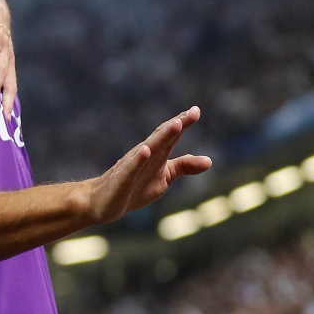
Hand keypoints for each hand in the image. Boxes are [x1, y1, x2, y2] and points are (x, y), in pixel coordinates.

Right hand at [86, 106, 211, 224]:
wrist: (103, 202)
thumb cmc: (135, 187)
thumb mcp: (165, 177)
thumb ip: (184, 166)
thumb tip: (210, 160)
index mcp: (156, 154)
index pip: (171, 136)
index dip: (183, 123)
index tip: (196, 110)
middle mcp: (144, 155)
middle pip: (162, 137)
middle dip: (177, 125)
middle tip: (192, 113)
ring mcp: (132, 166)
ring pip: (149, 148)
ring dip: (162, 136)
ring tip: (176, 124)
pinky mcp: (122, 180)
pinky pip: (130, 168)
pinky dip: (138, 159)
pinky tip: (145, 150)